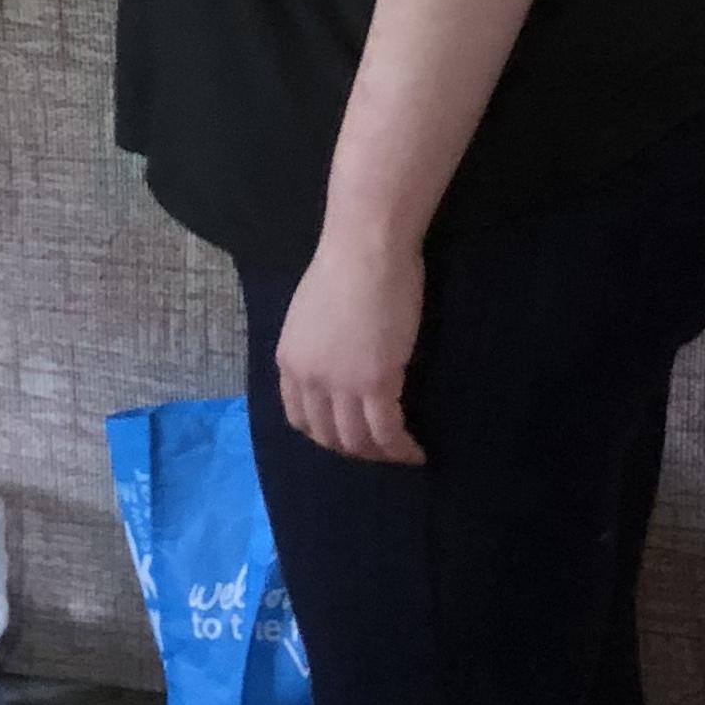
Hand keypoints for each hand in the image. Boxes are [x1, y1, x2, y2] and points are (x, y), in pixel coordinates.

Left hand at [276, 226, 426, 465]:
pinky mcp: (376, 383)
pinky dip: (401, 448)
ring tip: (400, 455)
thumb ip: (319, 346)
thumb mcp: (313, 314)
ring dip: (379, 455)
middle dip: (354, 450)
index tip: (346, 436)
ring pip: (357, 440)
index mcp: (289, 361)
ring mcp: (341, 384)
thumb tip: (340, 360)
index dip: (323, 434)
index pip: (299, 417)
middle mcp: (308, 379)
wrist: (366, 248)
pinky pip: (387, 431)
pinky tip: (415, 451)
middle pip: (328, 435)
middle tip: (380, 450)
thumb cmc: (346, 266)